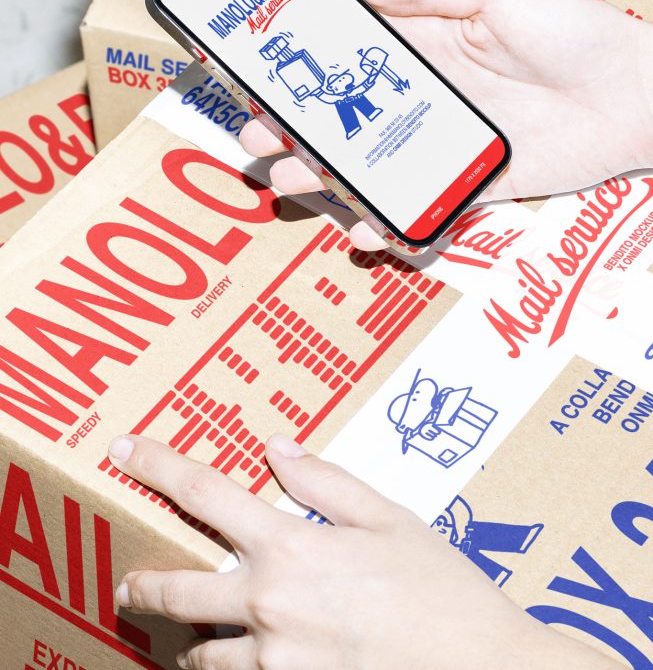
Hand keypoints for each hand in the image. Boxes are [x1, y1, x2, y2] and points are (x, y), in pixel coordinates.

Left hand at [108, 433, 615, 669]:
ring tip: (188, 637)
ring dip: (189, 642)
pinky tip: (246, 661)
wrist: (482, 668)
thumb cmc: (440, 586)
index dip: (157, 465)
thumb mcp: (388, 517)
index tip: (123, 449)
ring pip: (201, 654)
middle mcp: (269, 604)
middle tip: (128, 583)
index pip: (204, 492)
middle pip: (177, 589)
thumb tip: (276, 450)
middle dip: (143, 584)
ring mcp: (276, 662)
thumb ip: (325, 481)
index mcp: (290, 546)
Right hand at [240, 0, 652, 250]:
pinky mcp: (472, 184)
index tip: (259, 76)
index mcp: (425, 48)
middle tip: (260, 137)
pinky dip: (388, 220)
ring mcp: (446, 144)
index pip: (349, 61)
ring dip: (327, 177)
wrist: (637, 91)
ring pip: (372, 166)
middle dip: (298, 130)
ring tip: (291, 179)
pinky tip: (362, 224)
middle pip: (348, 120)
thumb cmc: (571, 29)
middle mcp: (428, 98)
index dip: (304, 70)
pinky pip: (420, 205)